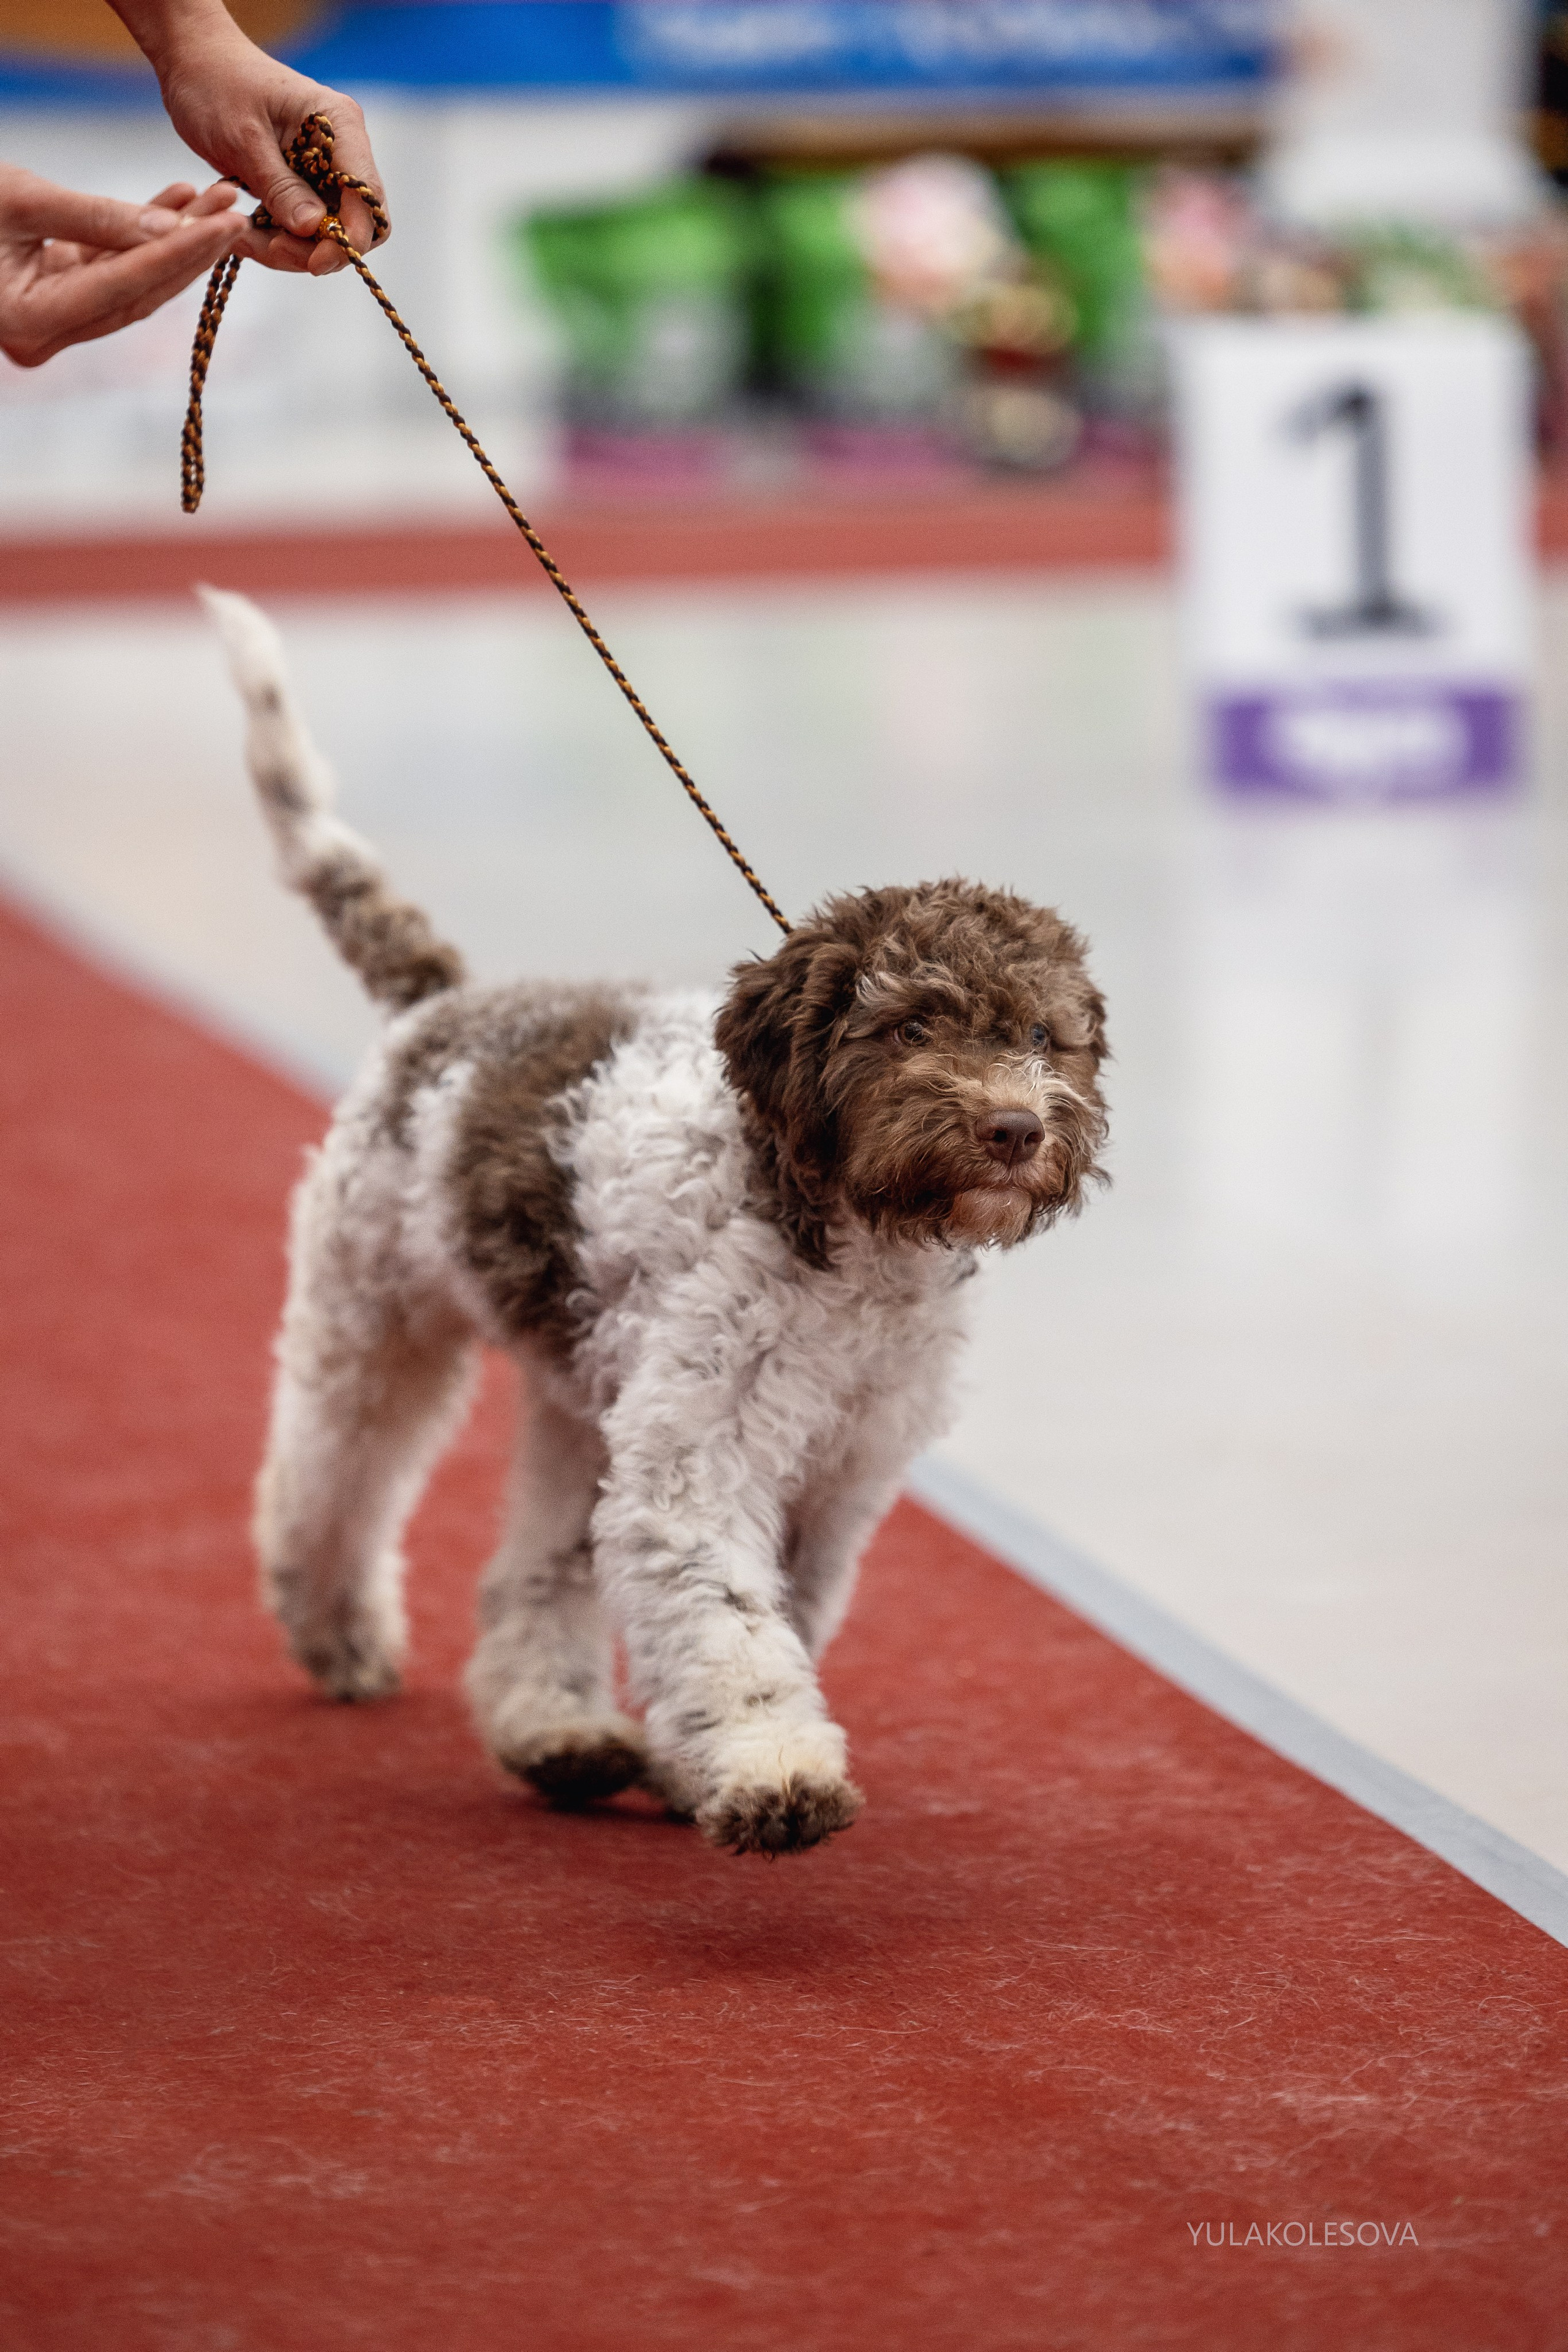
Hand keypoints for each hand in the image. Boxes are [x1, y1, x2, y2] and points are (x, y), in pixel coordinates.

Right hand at [0, 166, 239, 368]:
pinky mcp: (59, 302)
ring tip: (215, 202)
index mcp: (30, 323)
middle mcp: (46, 337)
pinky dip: (144, 238)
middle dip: (189, 251)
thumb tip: (173, 225)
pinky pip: (114, 272)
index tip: (225, 224)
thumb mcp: (22, 201)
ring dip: (176, 242)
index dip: (178, 253)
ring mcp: (54, 326)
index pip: (124, 287)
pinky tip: (179, 205)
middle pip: (137, 295)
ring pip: (133, 286)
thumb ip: (97, 217)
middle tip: (234, 212)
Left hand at [113, 3, 387, 275]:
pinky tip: (242, 233)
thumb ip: (280, 185)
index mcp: (340, 127)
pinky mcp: (301, 186)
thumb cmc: (215, 84)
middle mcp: (341, 151)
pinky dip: (273, 240)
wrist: (193, 64)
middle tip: (270, 250)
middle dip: (316, 249)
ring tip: (242, 239)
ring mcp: (322, 171)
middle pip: (353, 224)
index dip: (349, 238)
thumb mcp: (243, 137)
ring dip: (287, 249)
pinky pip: (299, 230)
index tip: (313, 263)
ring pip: (325, 235)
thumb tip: (313, 228)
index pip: (367, 198)